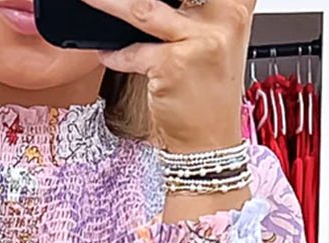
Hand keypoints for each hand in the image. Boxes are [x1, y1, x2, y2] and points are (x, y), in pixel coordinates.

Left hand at [88, 0, 254, 153]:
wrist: (210, 143)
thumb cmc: (208, 95)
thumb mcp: (215, 42)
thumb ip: (198, 12)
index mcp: (237, 6)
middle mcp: (225, 17)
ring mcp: (199, 41)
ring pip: (144, 8)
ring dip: (109, 4)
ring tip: (90, 0)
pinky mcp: (174, 65)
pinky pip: (133, 52)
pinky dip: (115, 54)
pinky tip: (107, 54)